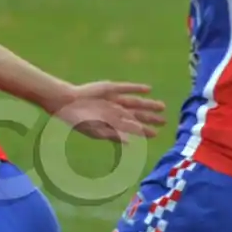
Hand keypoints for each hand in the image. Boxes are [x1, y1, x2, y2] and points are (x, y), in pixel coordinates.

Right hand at [49, 81, 166, 142]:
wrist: (67, 103)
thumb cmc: (79, 121)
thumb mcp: (96, 131)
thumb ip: (113, 136)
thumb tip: (131, 143)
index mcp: (113, 123)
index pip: (133, 128)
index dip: (145, 131)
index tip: (156, 134)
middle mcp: (116, 111)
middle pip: (138, 115)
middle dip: (151, 118)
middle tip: (164, 121)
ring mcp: (114, 99)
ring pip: (136, 102)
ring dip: (148, 104)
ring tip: (161, 106)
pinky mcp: (110, 88)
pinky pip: (126, 88)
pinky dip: (137, 88)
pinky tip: (148, 89)